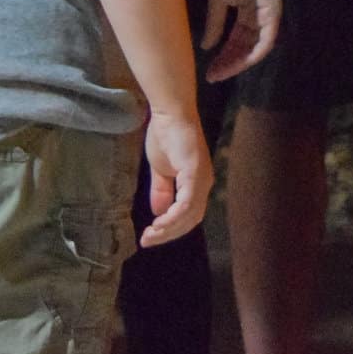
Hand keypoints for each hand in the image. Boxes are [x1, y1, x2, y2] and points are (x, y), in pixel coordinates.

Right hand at [139, 108, 212, 246]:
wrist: (169, 113)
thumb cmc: (165, 135)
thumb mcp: (160, 170)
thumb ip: (161, 191)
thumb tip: (159, 213)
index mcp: (198, 183)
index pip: (188, 216)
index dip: (171, 229)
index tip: (150, 236)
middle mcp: (204, 184)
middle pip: (190, 221)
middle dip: (169, 234)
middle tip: (148, 240)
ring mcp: (202, 179)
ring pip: (189, 216)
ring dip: (169, 229)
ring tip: (150, 235)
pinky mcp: (195, 174)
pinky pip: (186, 203)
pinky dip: (173, 217)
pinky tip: (159, 222)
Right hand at [201, 0, 280, 81]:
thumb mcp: (218, 0)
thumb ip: (215, 23)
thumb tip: (206, 47)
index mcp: (246, 13)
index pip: (235, 41)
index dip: (222, 56)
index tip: (208, 70)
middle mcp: (258, 18)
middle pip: (244, 48)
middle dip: (228, 63)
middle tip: (212, 76)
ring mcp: (267, 17)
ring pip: (254, 48)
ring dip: (238, 62)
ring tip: (221, 72)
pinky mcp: (274, 13)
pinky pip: (266, 40)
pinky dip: (254, 53)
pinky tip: (240, 62)